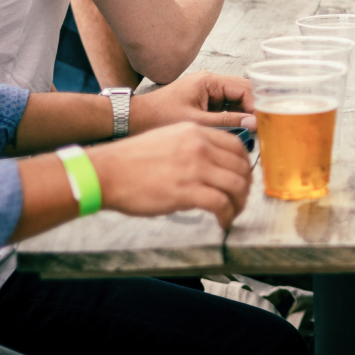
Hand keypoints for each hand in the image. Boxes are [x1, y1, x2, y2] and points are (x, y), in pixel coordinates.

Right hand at [88, 123, 250, 228]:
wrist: (109, 171)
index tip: (242, 177)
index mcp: (194, 131)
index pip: (236, 145)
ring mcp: (195, 168)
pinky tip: (222, 222)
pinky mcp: (188, 191)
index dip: (245, 165)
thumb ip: (191, 146)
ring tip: (231, 213)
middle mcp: (199, 146)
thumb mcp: (167, 138)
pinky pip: (222, 205)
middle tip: (240, 199)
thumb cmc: (131, 160)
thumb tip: (210, 164)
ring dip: (239, 204)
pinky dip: (227, 216)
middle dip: (245, 187)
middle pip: (241, 167)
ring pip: (237, 186)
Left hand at [131, 70, 255, 131]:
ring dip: (245, 117)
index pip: (245, 88)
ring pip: (238, 102)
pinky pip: (227, 109)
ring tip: (251, 136)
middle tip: (260, 132)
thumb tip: (254, 124)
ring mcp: (209, 92)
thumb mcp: (197, 122)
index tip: (262, 125)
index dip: (257, 106)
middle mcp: (211, 83)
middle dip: (254, 111)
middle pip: (244, 93)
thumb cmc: (161, 117)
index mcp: (209, 81)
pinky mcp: (205, 103)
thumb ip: (227, 122)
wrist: (137, 120)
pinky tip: (237, 135)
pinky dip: (234, 120)